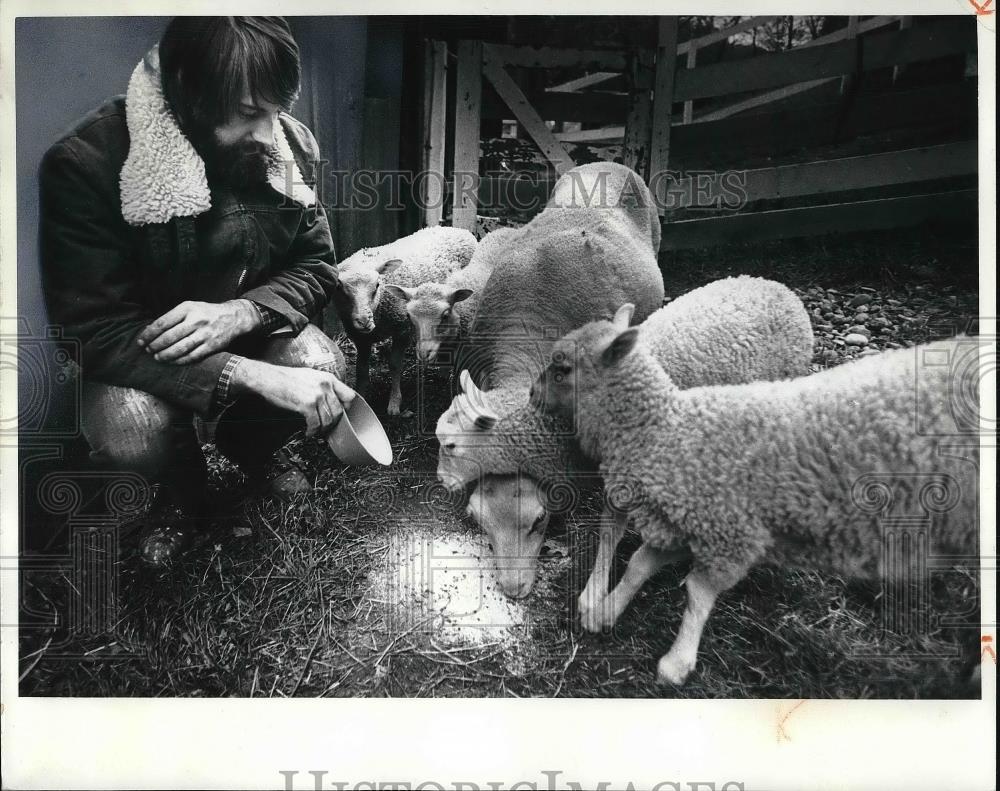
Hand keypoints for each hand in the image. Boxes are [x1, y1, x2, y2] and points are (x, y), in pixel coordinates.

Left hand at [137, 300, 259, 363]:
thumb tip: (151, 330)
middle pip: (169, 337)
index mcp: (187, 308)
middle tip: (148, 350)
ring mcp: (205, 334)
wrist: (233, 317)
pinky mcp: (212, 346)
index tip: (141, 341)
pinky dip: (179, 360)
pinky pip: (192, 356)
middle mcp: (196, 320)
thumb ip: (173, 317)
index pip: (162, 323)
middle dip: (155, 346)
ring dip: (165, 355)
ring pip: (180, 348)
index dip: (149, 334)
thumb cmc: (206, 313)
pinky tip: (172, 361)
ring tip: (157, 357)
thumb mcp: (190, 307)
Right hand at [231, 359, 355, 436]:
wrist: (268, 378)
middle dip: (333, 422)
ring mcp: (317, 395)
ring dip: (323, 429)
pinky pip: (316, 424)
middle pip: (339, 411)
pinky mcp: (307, 405)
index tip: (341, 414)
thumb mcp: (310, 377)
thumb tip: (331, 401)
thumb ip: (323, 387)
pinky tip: (309, 432)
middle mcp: (325, 386)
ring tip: (316, 431)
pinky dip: (313, 431)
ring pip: (329, 420)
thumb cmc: (286, 378)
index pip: (349, 395)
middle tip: (326, 427)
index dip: (346, 408)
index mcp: (328, 378)